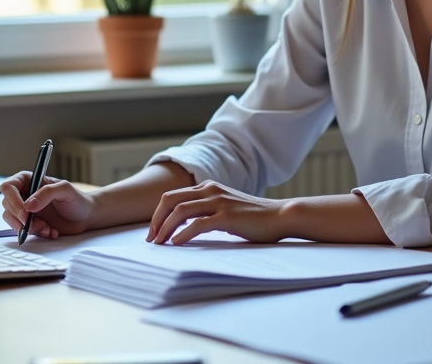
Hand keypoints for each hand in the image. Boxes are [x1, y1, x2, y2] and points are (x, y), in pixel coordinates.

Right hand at [0, 173, 94, 238]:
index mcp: (29, 180)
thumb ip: (47, 193)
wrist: (85, 217)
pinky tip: (50, 231)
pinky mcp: (29, 224)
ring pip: (12, 220)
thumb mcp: (65, 190)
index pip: (9, 186)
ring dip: (29, 227)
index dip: (13, 200)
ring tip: (47, 227)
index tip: (25, 212)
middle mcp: (24, 195)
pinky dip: (36, 233)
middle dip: (21, 217)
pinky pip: (22, 231)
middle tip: (37, 223)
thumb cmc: (76, 199)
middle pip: (7, 205)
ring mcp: (25, 210)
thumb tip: (28, 204)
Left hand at [146, 180, 288, 244]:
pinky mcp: (226, 216)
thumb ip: (207, 211)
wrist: (280, 216)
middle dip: (156, 220)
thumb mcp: (226, 208)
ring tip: (159, 243)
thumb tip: (183, 228)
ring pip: (180, 211)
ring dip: (165, 228)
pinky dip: (182, 234)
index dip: (158, 214)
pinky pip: (197, 224)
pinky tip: (177, 244)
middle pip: (170, 200)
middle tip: (151, 239)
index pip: (173, 196)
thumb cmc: (254, 217)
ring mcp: (218, 202)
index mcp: (209, 187)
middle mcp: (210, 190)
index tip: (154, 232)